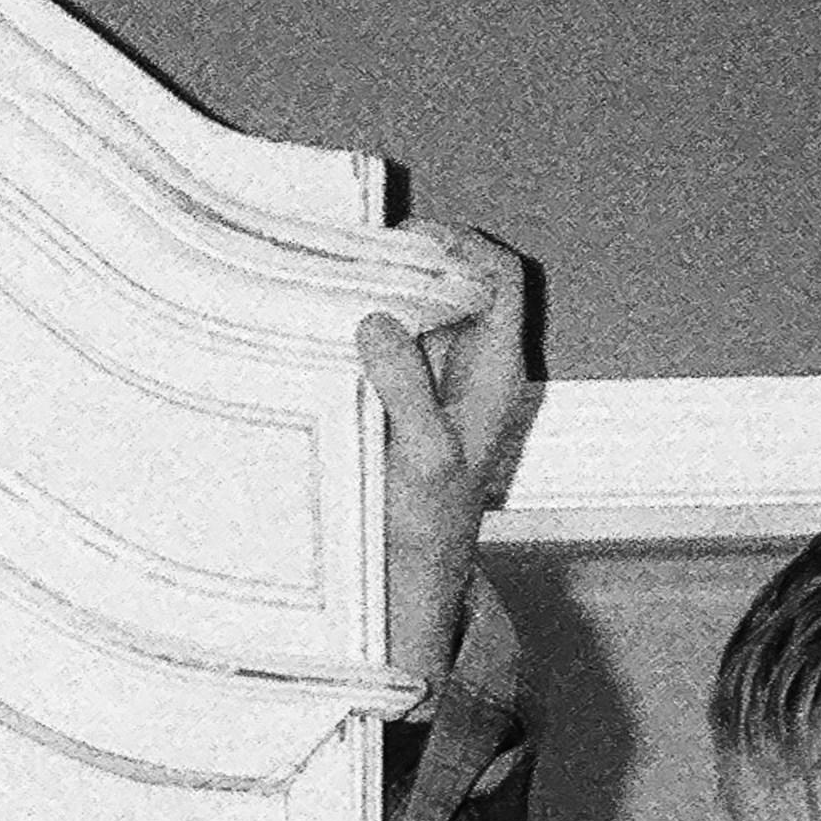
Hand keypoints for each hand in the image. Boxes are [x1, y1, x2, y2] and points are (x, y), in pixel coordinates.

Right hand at [355, 224, 535, 690]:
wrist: (409, 579)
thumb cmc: (427, 527)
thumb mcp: (421, 458)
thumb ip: (407, 389)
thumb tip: (379, 322)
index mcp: (497, 372)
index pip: (499, 279)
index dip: (460, 246)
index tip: (403, 242)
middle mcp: (471, 365)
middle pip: (454, 281)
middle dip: (407, 260)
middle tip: (350, 257)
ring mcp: (435, 378)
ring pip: (417, 308)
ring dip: (377, 290)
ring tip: (330, 281)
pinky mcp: (400, 395)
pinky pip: (386, 342)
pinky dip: (358, 325)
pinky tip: (322, 326)